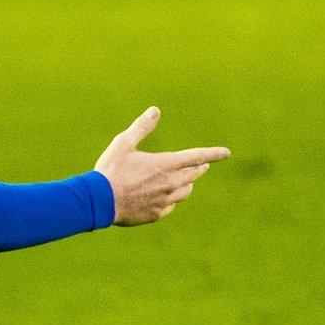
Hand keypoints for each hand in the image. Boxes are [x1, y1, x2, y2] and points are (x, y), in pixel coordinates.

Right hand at [94, 107, 228, 225]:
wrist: (98, 201)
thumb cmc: (110, 170)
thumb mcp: (123, 144)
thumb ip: (142, 127)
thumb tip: (155, 110)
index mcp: (165, 164)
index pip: (197, 156)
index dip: (213, 153)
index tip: (226, 153)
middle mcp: (170, 183)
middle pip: (194, 175)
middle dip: (199, 168)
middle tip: (201, 165)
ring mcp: (165, 200)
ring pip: (186, 191)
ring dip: (187, 184)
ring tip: (184, 181)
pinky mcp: (157, 214)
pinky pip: (171, 206)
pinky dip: (170, 199)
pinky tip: (162, 197)